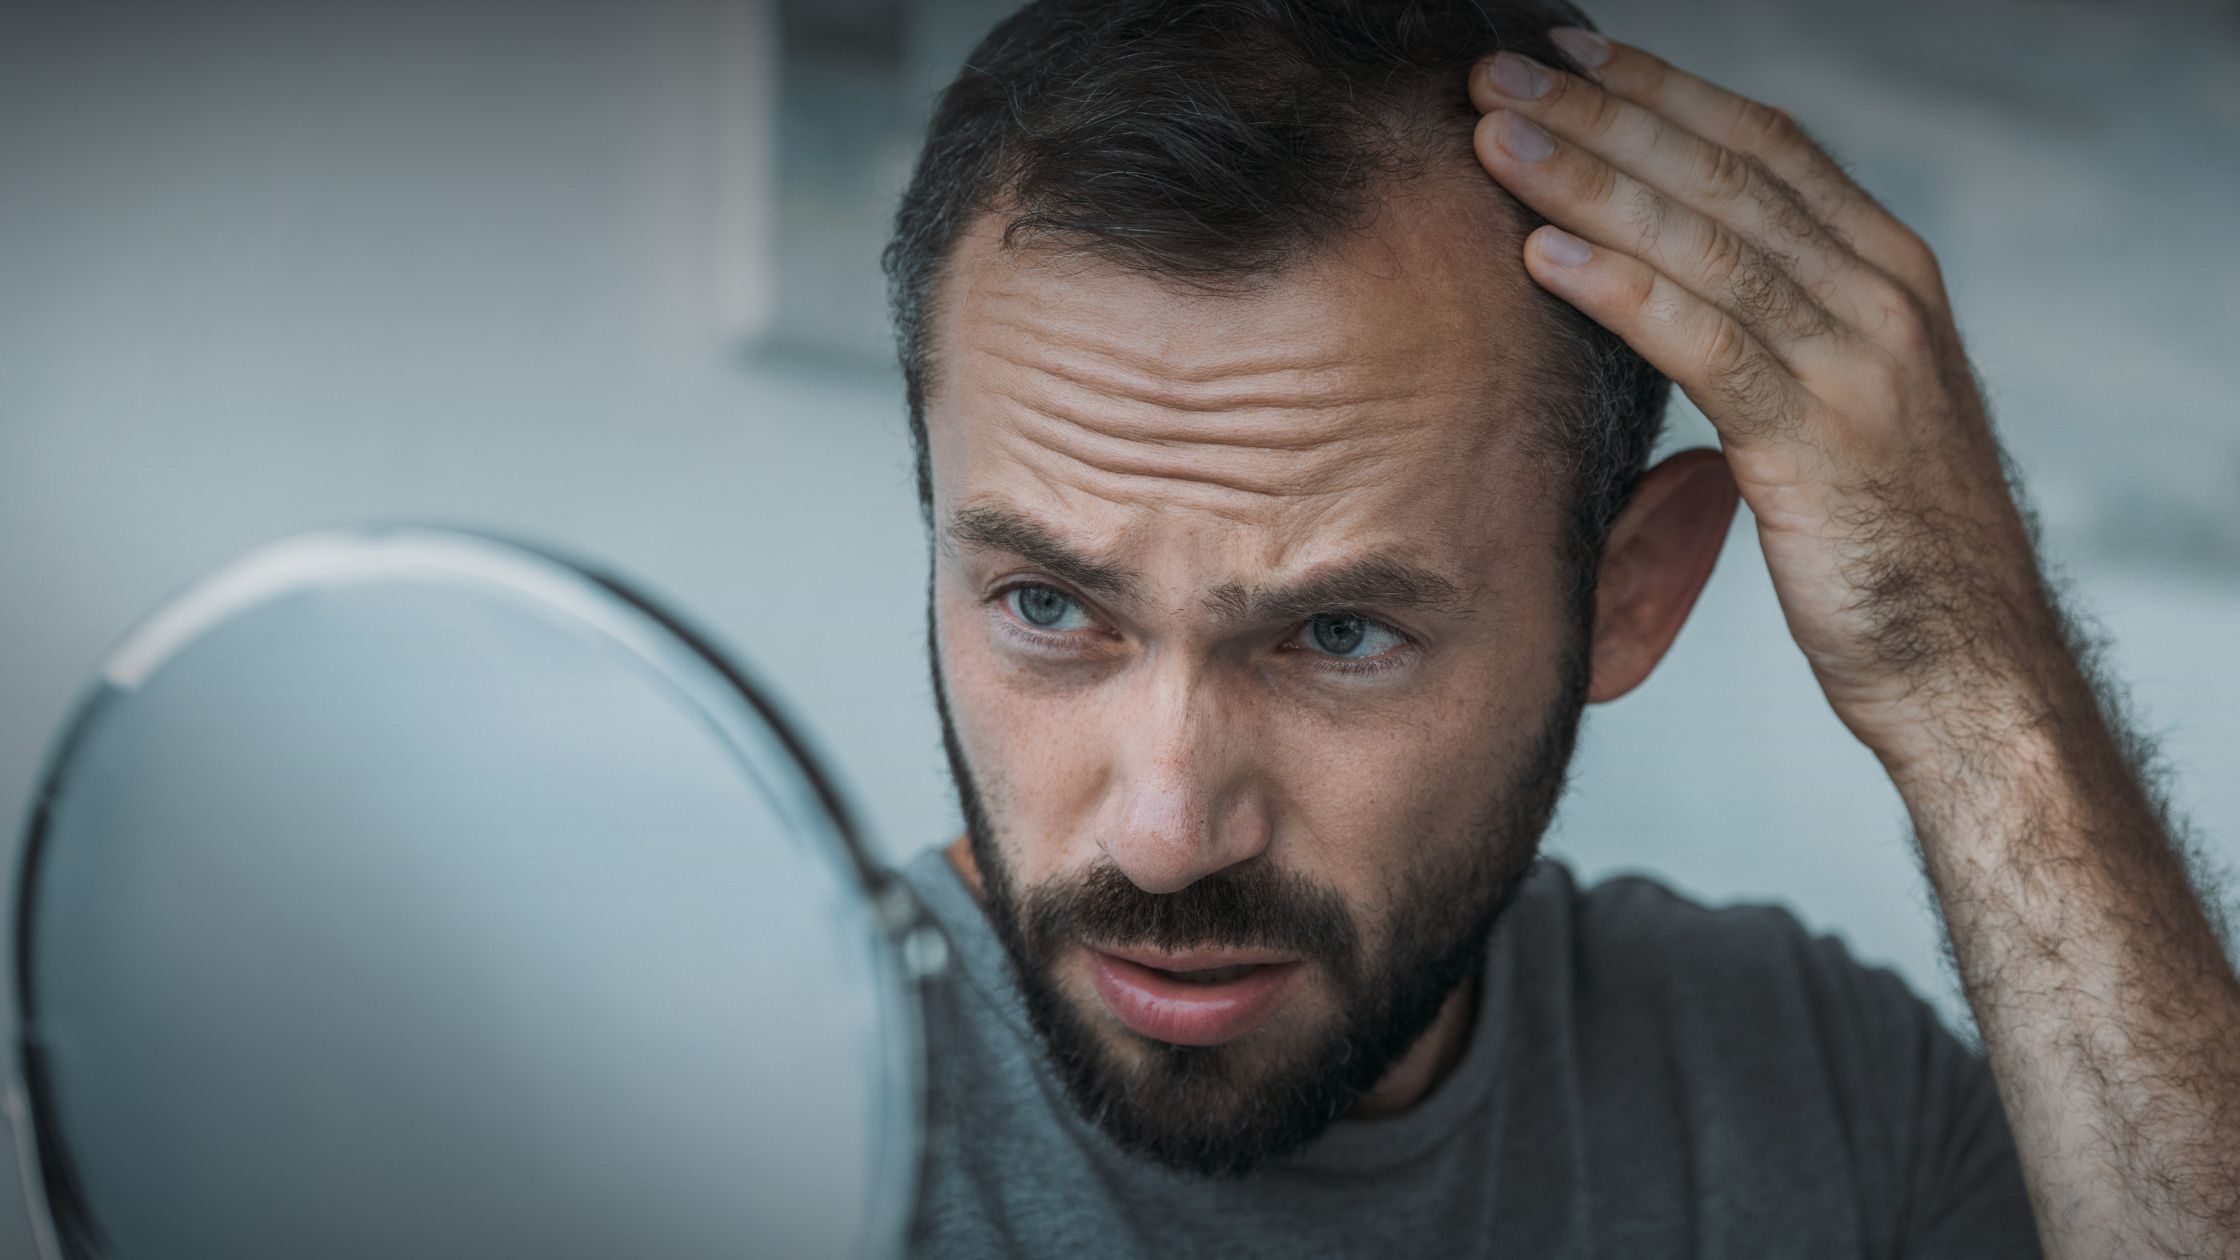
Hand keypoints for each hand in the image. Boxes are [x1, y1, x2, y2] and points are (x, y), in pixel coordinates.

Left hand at [1470, 29, 2061, 771]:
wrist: (1969, 665)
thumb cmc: (1887, 543)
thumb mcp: (1843, 405)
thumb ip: (1781, 327)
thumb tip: (1679, 275)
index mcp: (1889, 272)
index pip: (1763, 145)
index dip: (1658, 91)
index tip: (1565, 55)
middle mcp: (1883, 295)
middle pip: (1724, 172)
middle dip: (1603, 114)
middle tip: (1498, 73)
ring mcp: (1860, 363)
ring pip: (1707, 241)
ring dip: (1590, 181)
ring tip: (1494, 141)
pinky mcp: (1822, 443)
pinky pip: (1707, 343)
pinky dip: (1621, 290)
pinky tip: (1541, 256)